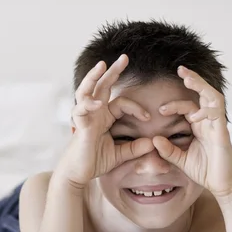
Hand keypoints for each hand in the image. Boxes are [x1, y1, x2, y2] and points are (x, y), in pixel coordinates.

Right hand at [57, 54, 154, 187]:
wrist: (78, 174)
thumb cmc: (94, 161)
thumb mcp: (120, 154)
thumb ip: (135, 148)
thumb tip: (153, 143)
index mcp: (104, 117)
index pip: (121, 103)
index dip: (136, 108)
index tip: (149, 119)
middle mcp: (94, 113)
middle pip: (102, 86)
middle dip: (113, 71)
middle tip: (125, 57)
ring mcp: (85, 117)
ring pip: (86, 91)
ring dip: (93, 77)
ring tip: (101, 65)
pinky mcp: (79, 126)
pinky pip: (81, 111)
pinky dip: (88, 105)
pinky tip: (96, 102)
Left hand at [152, 66, 231, 199]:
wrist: (223, 186)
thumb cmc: (206, 172)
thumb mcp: (181, 161)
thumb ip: (168, 151)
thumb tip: (154, 140)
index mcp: (200, 127)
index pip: (188, 107)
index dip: (174, 104)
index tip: (159, 110)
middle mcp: (210, 123)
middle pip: (204, 95)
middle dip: (193, 81)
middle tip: (180, 69)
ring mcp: (218, 126)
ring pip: (213, 98)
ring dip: (201, 86)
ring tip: (188, 78)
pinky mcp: (223, 134)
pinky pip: (218, 115)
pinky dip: (206, 110)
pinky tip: (194, 115)